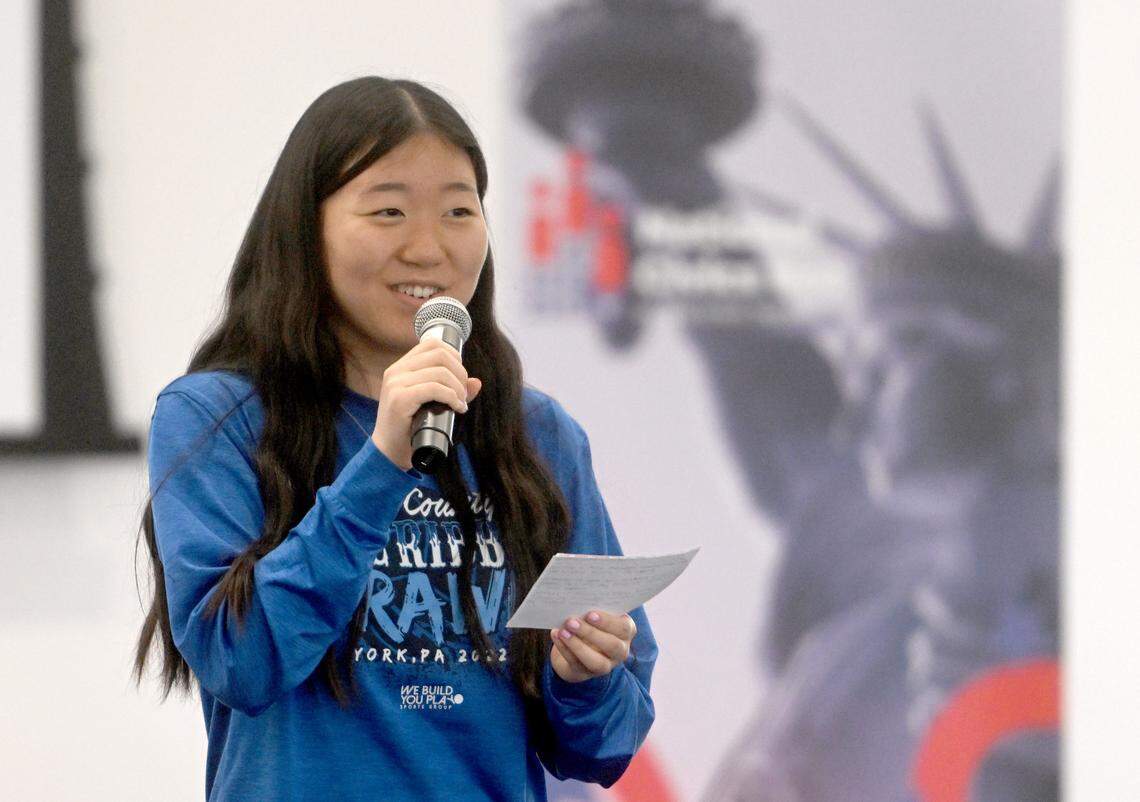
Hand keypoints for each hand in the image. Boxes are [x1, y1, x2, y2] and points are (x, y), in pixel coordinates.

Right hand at [371, 339, 481, 469]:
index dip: (454, 356)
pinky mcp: (399, 399)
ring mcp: (396, 383)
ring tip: (460, 403)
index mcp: (401, 367)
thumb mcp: (433, 405)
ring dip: (458, 388)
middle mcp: (396, 371)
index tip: (460, 378)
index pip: (432, 344)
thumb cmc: (411, 429)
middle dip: (459, 372)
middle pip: (439, 354)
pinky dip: (451, 397)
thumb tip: (476, 382)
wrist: (389, 453)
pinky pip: (434, 388)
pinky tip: (457, 408)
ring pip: (439, 372)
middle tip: (463, 394)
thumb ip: (452, 391)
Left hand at [549, 610, 635, 683]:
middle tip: (572, 621)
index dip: (608, 622)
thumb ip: (594, 611)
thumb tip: (578, 603)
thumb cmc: (592, 623)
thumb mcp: (597, 615)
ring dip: (577, 645)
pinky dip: (564, 648)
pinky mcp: (585, 673)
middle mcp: (620, 651)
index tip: (590, 614)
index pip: (624, 628)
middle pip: (612, 645)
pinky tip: (556, 635)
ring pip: (596, 661)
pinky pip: (576, 663)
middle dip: (591, 633)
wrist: (579, 645)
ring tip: (563, 631)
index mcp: (626, 632)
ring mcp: (605, 665)